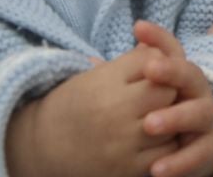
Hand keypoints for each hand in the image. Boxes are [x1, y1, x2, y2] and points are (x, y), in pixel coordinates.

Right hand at [5, 48, 179, 176]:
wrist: (40, 148)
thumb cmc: (75, 105)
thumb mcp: (97, 76)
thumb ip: (134, 61)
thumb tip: (167, 48)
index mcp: (104, 83)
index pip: (154, 61)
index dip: (158, 65)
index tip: (148, 74)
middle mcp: (113, 111)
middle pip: (167, 91)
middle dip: (167, 91)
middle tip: (157, 98)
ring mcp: (121, 142)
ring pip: (172, 122)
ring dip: (171, 120)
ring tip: (155, 118)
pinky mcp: (126, 167)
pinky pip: (166, 151)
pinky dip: (165, 145)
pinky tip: (151, 140)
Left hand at [134, 22, 212, 176]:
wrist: (192, 146)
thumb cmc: (163, 112)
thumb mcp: (144, 92)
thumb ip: (127, 77)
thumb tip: (91, 62)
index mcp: (182, 76)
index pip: (174, 50)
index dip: (159, 38)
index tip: (138, 29)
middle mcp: (198, 94)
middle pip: (191, 75)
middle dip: (172, 71)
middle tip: (150, 71)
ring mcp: (205, 120)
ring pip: (198, 113)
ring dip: (175, 117)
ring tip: (149, 124)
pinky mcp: (207, 149)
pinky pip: (197, 155)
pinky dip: (179, 162)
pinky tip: (156, 169)